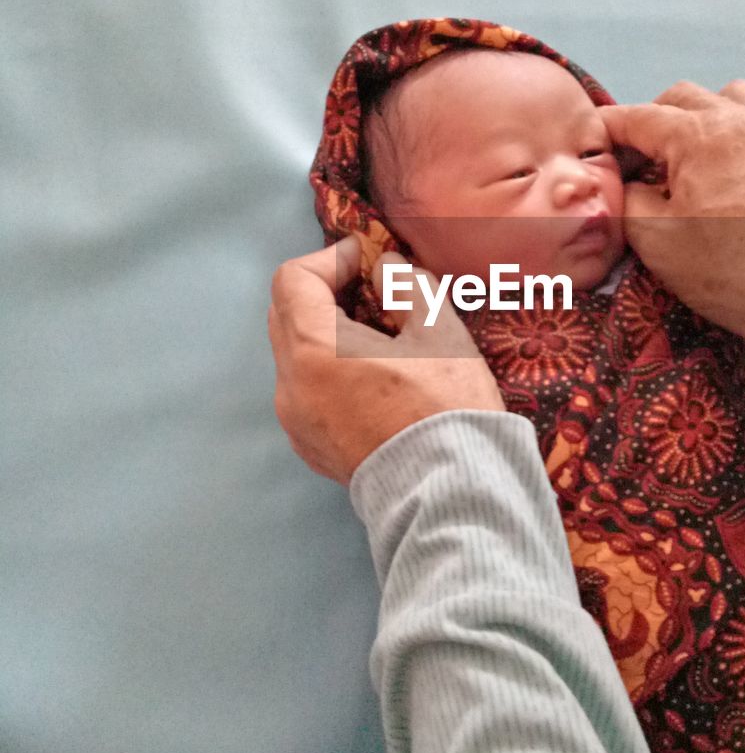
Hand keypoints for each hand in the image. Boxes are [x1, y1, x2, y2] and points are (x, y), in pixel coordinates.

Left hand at [268, 236, 504, 483]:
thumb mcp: (439, 332)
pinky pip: (307, 390)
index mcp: (313, 351)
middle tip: (372, 287)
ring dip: (327, 332)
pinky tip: (374, 376)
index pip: (294, 280)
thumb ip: (406, 286)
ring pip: (296, 355)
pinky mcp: (311, 446)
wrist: (449, 494)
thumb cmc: (445, 407)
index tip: (367, 258)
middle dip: (325, 291)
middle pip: (287, 315)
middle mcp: (290, 385)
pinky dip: (329, 368)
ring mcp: (296, 421)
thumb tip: (386, 267)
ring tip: (379, 334)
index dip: (330, 259)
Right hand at [600, 80, 744, 353]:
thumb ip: (629, 200)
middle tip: (642, 159)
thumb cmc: (731, 272)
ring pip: (738, 96)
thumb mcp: (656, 242)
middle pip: (684, 97)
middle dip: (655, 119)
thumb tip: (631, 183)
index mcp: (698, 135)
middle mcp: (743, 119)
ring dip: (711, 115)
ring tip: (702, 153)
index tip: (594, 145)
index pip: (637, 117)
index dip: (608, 129)